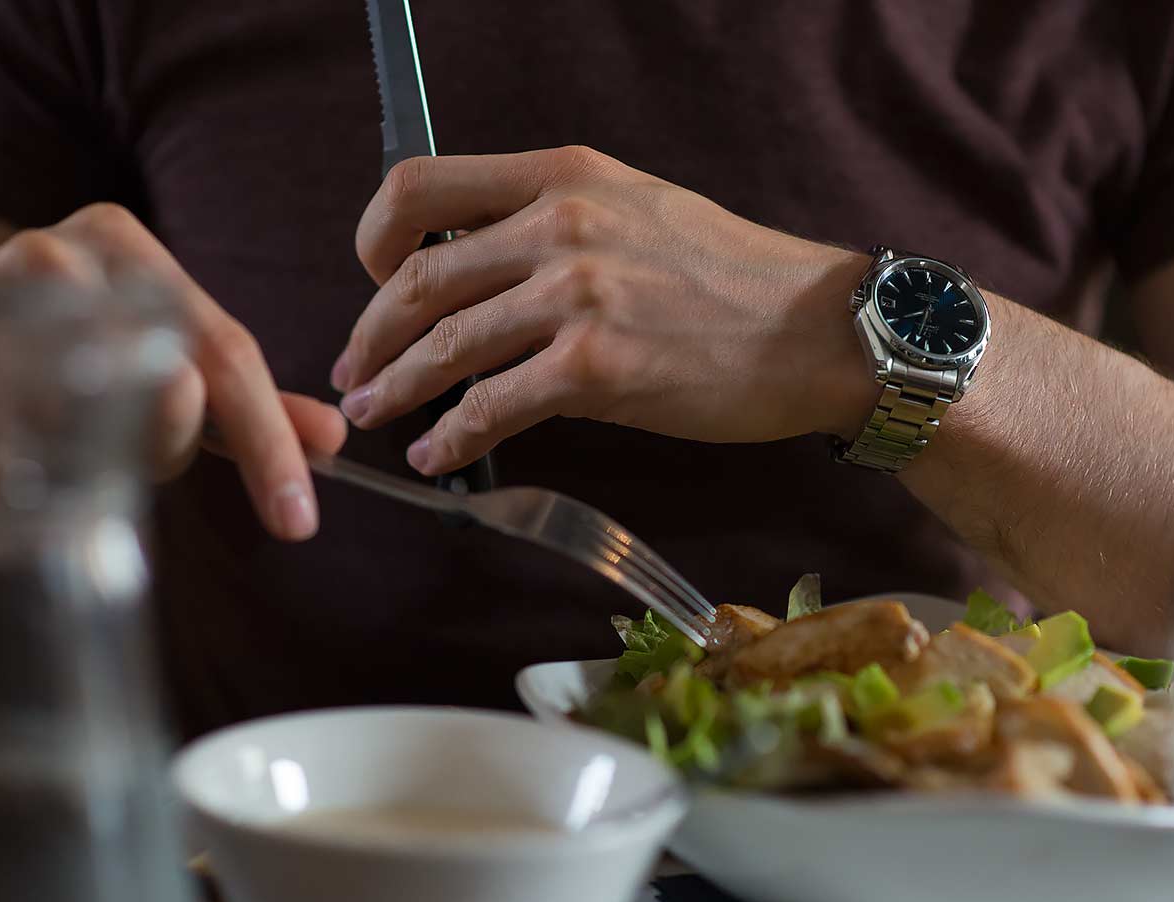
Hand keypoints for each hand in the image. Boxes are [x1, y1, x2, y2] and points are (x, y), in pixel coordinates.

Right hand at [0, 204, 346, 539]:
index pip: (226, 352)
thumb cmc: (67, 343)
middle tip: (151, 464)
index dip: (270, 442)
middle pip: (155, 366)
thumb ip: (246, 405)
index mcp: (128, 248)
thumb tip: (334, 440)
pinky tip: (10, 475)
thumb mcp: (161, 362)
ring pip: (72, 393)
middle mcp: (61, 251)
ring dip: (87, 445)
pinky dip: (6, 455)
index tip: (299, 520)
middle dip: (172, 440)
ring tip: (72, 460)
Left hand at [332, 146, 877, 474]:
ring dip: (396, 387)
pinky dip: (451, 436)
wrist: (817, 330)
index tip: (372, 277)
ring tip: (377, 414)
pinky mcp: (596, 369)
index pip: (421, 185)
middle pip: (418, 278)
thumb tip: (481, 272)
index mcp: (565, 176)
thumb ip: (555, 222)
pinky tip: (438, 453)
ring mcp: (577, 297)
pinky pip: (492, 408)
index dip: (374, 236)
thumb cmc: (733, 277)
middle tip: (356, 369)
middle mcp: (561, 224)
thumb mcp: (639, 211)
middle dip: (371, 333)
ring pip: (445, 346)